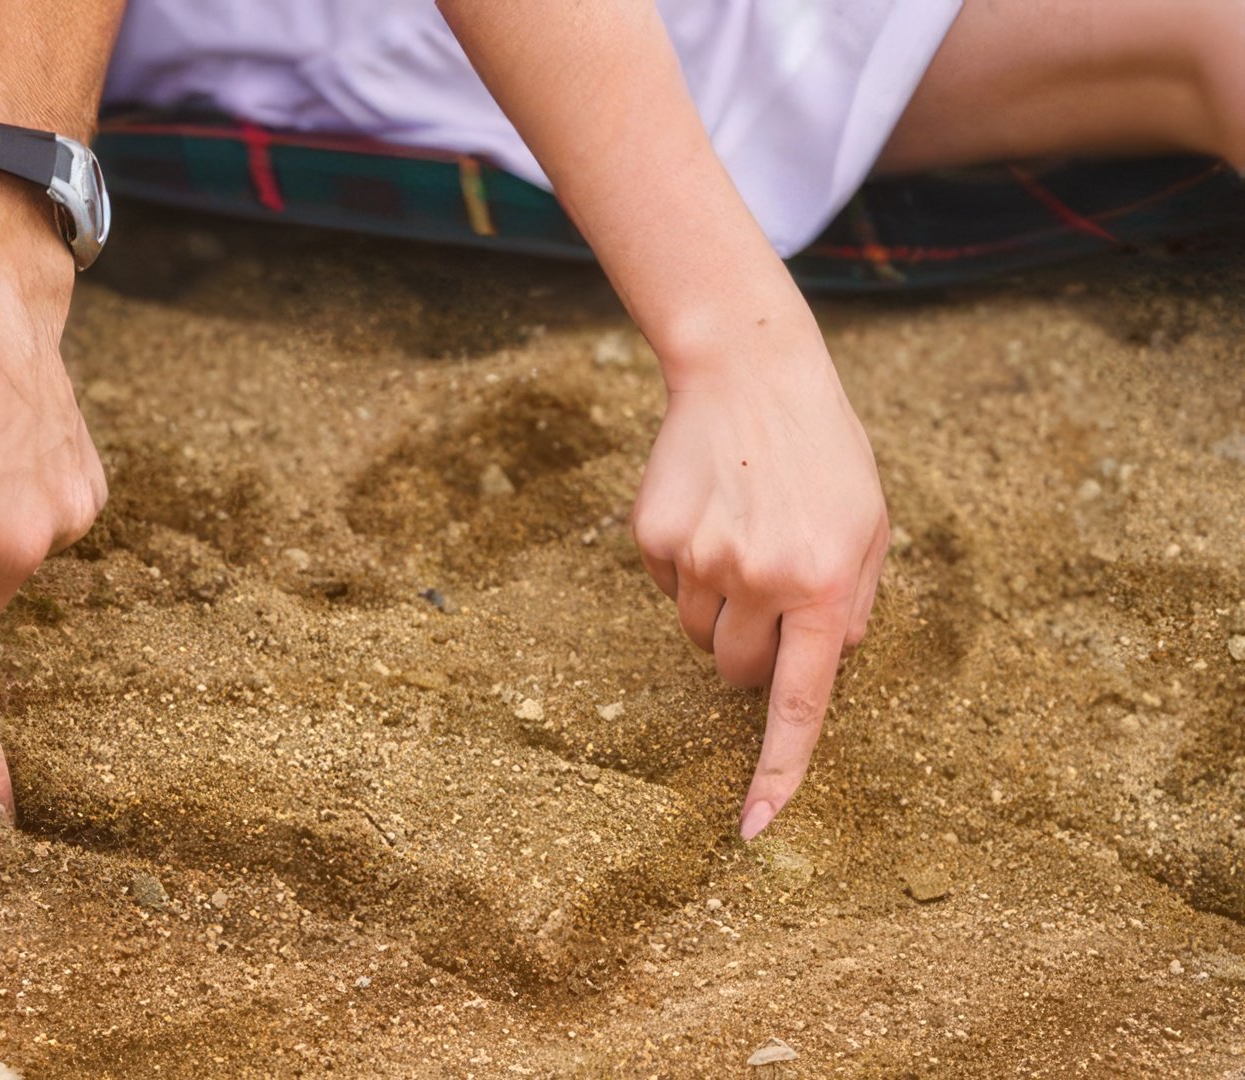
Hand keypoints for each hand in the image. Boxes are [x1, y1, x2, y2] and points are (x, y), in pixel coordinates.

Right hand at [631, 325, 887, 839]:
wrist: (749, 371)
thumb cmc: (822, 451)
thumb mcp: (871, 523)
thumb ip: (856, 602)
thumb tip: (826, 663)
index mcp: (826, 584)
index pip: (799, 703)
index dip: (778, 771)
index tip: (754, 830)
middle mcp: (761, 578)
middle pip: (736, 673)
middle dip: (752, 651)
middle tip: (768, 590)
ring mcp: (701, 558)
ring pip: (698, 634)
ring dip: (719, 607)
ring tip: (741, 534)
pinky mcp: (654, 536)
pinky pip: (667, 587)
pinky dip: (686, 565)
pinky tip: (710, 511)